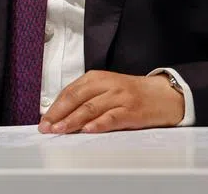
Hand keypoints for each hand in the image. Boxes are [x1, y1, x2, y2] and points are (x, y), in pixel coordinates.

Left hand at [39, 70, 183, 133]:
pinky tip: (87, 130)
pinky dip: (98, 124)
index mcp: (98, 77)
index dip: (55, 106)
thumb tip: (60, 115)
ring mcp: (119, 97)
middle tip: (47, 127)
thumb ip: (86, 98)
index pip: (70, 91)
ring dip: (73, 120)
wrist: (164, 95)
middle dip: (59, 113)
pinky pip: (111, 117)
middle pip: (77, 97)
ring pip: (91, 107)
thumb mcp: (107, 89)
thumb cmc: (132, 94)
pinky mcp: (131, 111)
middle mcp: (107, 84)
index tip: (44, 120)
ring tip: (60, 130)